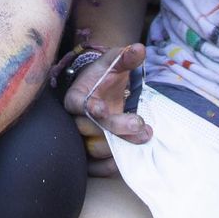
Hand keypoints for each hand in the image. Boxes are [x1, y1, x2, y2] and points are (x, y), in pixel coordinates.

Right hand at [61, 43, 149, 176]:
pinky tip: (129, 157)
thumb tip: (139, 49)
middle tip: (141, 126)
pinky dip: (111, 166)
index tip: (102, 108)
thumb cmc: (104, 76)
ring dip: (120, 146)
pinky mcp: (88, 155)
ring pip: (95, 149)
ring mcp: (80, 139)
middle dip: (117, 129)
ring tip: (144, 135)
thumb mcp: (113, 62)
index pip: (77, 104)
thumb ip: (125, 57)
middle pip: (90, 129)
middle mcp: (74, 120)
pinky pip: (96, 168)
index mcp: (76, 97)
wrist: (98, 89)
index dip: (88, 108)